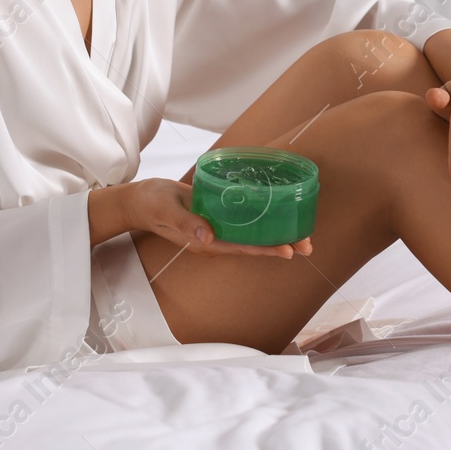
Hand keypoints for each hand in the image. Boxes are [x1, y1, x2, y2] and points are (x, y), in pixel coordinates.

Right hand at [124, 179, 313, 257]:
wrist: (141, 198)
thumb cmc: (152, 204)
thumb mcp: (167, 211)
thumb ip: (186, 223)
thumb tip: (207, 237)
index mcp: (205, 243)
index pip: (242, 249)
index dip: (266, 250)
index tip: (289, 251)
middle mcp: (215, 239)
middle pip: (253, 245)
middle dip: (280, 245)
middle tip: (309, 244)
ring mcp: (217, 229)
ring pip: (252, 234)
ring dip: (276, 233)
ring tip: (303, 233)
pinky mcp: (218, 216)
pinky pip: (244, 221)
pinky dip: (263, 218)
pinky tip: (279, 212)